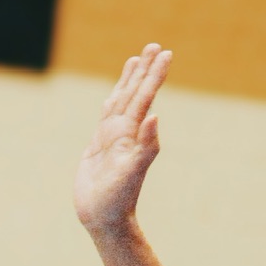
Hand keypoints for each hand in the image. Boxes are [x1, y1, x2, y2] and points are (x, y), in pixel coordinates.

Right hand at [74, 44, 171, 236]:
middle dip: (145, 70)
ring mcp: (113, 137)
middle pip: (136, 93)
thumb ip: (146, 146)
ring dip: (130, 81)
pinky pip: (107, 115)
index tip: (165, 54)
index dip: (154, 75)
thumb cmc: (118, 200)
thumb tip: (156, 117)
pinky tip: (116, 95)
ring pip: (122, 101)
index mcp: (133, 133)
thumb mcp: (132, 172)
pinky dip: (113, 101)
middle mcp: (125, 132)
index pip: (145, 97)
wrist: (104, 220)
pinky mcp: (100, 145)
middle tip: (156, 46)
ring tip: (137, 60)